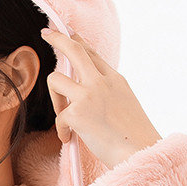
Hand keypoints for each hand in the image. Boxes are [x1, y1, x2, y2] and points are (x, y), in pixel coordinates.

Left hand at [40, 27, 161, 168]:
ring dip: (55, 99)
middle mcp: (102, 81)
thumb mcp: (123, 105)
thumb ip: (106, 94)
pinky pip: (58, 116)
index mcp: (115, 79)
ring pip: (55, 79)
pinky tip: (70, 139)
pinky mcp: (77, 113)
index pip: (92, 54)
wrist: (140, 152)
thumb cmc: (133, 137)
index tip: (67, 32)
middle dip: (58, 38)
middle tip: (46, 33)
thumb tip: (85, 95)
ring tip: (64, 117)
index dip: (77, 41)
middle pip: (74, 50)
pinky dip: (62, 130)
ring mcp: (89, 95)